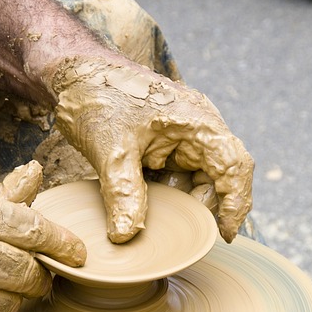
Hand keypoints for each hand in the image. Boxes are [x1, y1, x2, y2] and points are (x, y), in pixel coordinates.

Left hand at [50, 57, 253, 242]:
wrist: (74, 76)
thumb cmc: (98, 98)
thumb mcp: (111, 149)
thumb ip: (123, 192)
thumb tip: (127, 235)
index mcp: (197, 122)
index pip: (235, 165)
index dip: (236, 202)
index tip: (226, 234)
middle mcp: (197, 129)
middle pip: (217, 178)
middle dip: (200, 207)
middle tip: (177, 230)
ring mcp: (181, 137)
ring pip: (195, 180)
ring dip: (180, 202)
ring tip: (158, 220)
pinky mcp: (163, 145)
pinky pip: (174, 176)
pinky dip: (165, 194)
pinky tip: (147, 207)